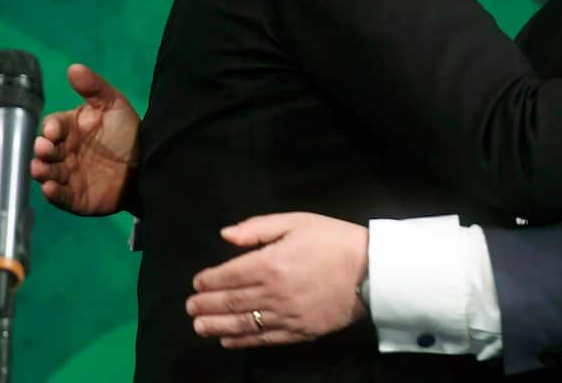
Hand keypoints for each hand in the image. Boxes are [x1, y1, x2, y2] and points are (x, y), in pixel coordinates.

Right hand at [29, 64, 140, 214]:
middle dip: (42, 149)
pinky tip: (49, 188)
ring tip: (41, 169)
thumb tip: (73, 67)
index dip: (51, 128)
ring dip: (42, 171)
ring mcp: (68, 175)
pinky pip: (60, 196)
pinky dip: (53, 193)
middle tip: (44, 149)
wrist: (149, 164)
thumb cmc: (127, 132)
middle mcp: (63, 152)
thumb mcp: (114, 105)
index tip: (53, 130)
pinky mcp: (75, 197)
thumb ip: (94, 87)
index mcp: (69, 129)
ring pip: (48, 173)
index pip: (53, 126)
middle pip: (46, 150)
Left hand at [187, 213, 368, 347]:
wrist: (371, 270)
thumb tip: (225, 236)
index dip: (208, 280)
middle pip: (230, 301)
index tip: (196, 282)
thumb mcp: (297, 221)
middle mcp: (273, 292)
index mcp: (270, 263)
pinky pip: (264, 339)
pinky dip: (242, 341)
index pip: (228, 275)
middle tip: (189, 307)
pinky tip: (228, 341)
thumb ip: (258, 228)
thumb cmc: (334, 240)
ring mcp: (285, 315)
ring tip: (199, 326)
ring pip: (242, 323)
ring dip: (216, 326)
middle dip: (205, 305)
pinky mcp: (299, 332)